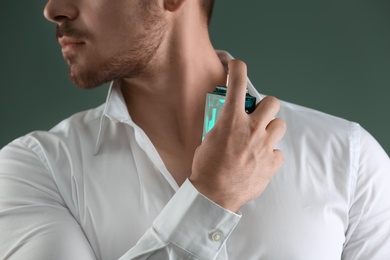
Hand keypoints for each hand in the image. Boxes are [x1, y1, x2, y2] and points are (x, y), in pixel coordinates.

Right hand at [190, 60, 285, 211]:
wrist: (214, 195)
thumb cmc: (206, 168)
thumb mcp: (209, 139)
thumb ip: (221, 126)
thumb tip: (227, 120)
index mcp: (231, 121)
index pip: (238, 84)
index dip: (238, 68)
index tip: (236, 66)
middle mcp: (252, 130)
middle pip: (272, 102)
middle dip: (266, 105)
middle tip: (256, 115)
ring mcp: (264, 146)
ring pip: (280, 126)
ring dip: (270, 129)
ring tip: (259, 138)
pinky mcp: (271, 163)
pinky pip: (278, 152)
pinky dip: (270, 154)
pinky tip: (260, 160)